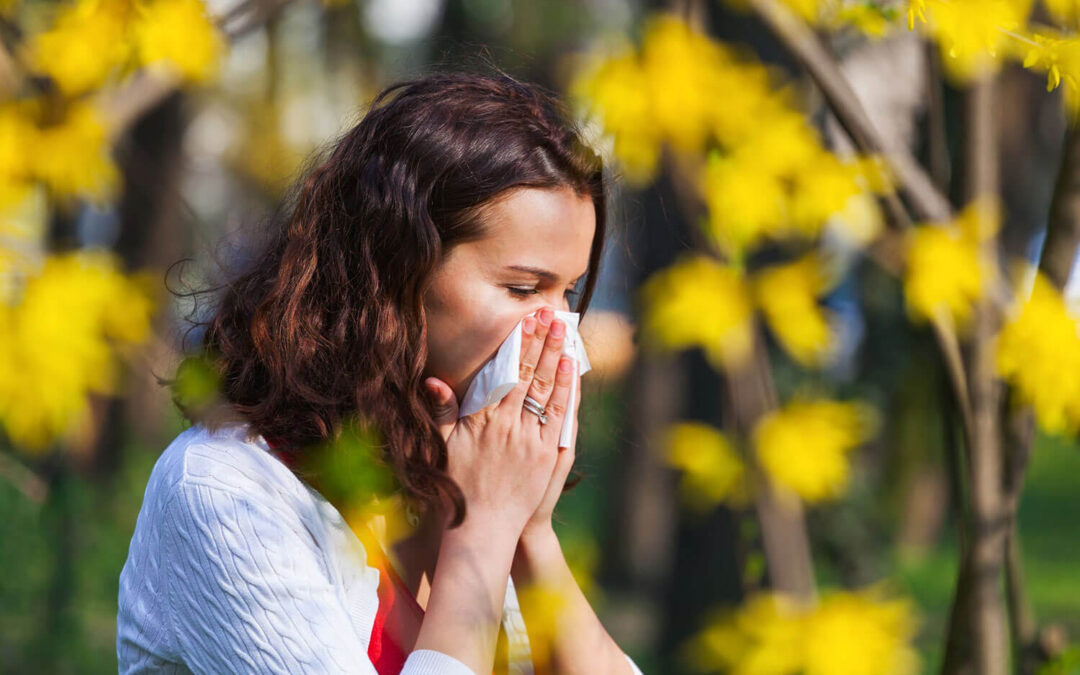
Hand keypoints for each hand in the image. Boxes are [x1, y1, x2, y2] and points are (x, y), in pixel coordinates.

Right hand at [423, 306, 575, 538]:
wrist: (483, 528)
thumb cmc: (460, 487)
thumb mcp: (444, 447)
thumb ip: (442, 412)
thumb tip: (434, 381)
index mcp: (482, 420)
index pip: (503, 373)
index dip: (517, 344)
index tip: (525, 321)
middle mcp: (507, 425)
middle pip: (528, 374)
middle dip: (540, 341)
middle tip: (550, 315)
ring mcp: (530, 440)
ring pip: (546, 389)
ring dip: (556, 357)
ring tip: (563, 332)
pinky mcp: (547, 455)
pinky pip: (559, 416)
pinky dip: (565, 390)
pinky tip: (570, 368)